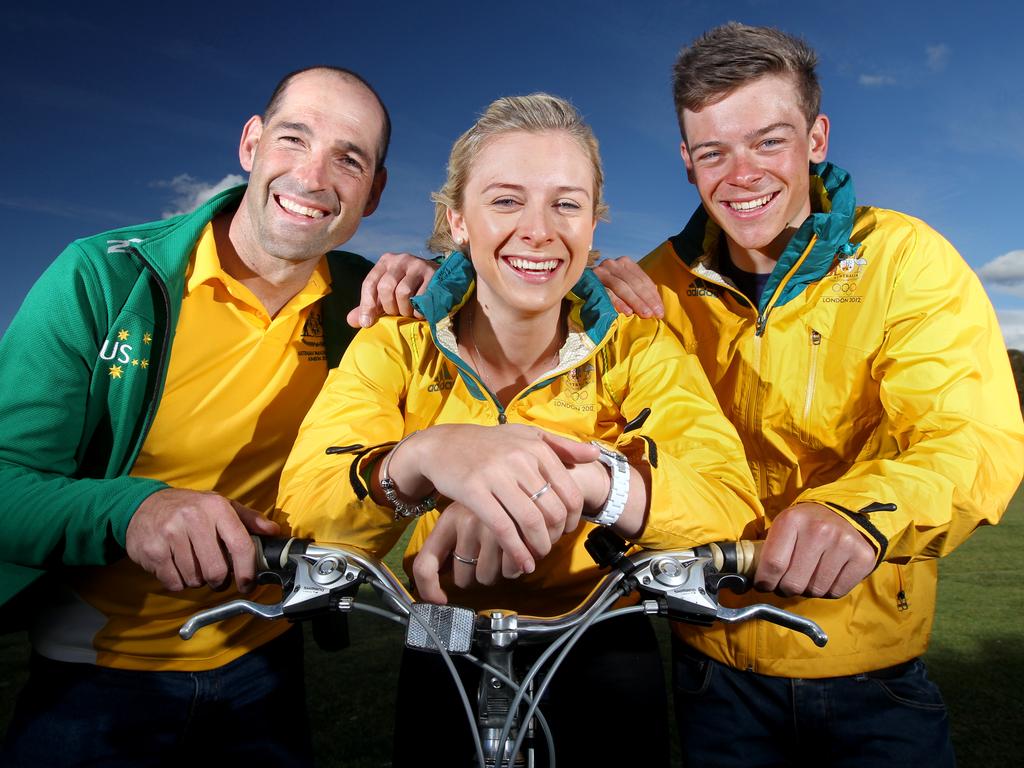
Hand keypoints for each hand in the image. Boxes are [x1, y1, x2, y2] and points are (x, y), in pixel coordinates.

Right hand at [125, 488, 279, 592]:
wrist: (142, 505)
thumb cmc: (189, 507)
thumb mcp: (220, 505)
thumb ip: (249, 519)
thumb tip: (274, 531)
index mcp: (216, 507)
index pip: (240, 546)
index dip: (247, 572)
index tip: (248, 584)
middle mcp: (194, 519)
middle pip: (217, 570)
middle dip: (220, 581)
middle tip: (217, 576)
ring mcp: (171, 534)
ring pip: (195, 579)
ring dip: (198, 580)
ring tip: (194, 564)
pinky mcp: (153, 551)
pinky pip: (174, 582)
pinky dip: (179, 582)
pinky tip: (177, 566)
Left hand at [346, 252, 437, 327]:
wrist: (439, 281)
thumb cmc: (409, 289)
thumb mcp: (387, 295)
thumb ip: (371, 306)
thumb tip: (351, 321)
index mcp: (386, 261)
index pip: (370, 283)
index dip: (366, 305)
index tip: (367, 323)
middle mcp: (401, 259)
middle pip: (386, 287)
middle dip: (389, 307)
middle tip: (396, 314)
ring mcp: (418, 265)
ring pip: (403, 292)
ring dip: (405, 309)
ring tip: (409, 312)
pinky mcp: (433, 274)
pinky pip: (421, 297)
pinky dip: (418, 310)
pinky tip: (420, 312)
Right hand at [388, 424, 597, 573]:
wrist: (443, 445)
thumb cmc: (488, 444)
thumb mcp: (526, 436)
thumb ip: (561, 446)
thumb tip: (596, 453)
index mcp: (536, 448)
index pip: (568, 492)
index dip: (572, 518)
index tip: (565, 530)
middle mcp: (519, 459)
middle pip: (552, 509)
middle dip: (555, 536)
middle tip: (550, 547)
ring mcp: (495, 475)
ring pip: (530, 520)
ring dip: (538, 547)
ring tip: (537, 557)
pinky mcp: (473, 491)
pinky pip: (502, 527)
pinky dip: (516, 550)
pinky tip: (521, 562)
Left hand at [413, 503, 527, 603]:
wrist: (519, 477)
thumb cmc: (490, 504)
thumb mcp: (464, 515)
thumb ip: (449, 547)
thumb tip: (438, 595)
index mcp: (448, 520)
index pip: (426, 565)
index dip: (429, 589)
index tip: (439, 600)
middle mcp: (467, 523)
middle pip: (464, 578)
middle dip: (476, 573)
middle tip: (486, 556)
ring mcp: (492, 527)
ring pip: (487, 577)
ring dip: (497, 571)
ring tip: (504, 552)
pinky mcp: (517, 533)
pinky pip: (510, 571)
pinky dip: (516, 568)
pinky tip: (519, 551)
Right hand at [592, 257, 663, 317]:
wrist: (578, 286)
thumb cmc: (605, 289)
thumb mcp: (624, 285)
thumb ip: (637, 290)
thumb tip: (655, 305)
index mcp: (624, 263)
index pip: (642, 279)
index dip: (653, 295)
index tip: (661, 311)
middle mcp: (612, 264)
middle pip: (633, 282)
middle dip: (646, 299)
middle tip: (655, 314)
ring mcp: (601, 272)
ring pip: (622, 287)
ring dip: (635, 302)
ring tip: (645, 314)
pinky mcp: (590, 282)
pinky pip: (606, 293)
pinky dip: (617, 302)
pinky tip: (627, 312)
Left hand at [754, 502, 875, 597]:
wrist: (846, 514)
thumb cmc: (807, 525)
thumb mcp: (784, 526)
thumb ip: (767, 549)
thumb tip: (743, 580)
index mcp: (792, 520)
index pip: (772, 564)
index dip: (765, 582)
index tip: (764, 585)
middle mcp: (818, 530)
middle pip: (793, 582)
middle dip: (785, 589)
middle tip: (787, 583)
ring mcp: (842, 543)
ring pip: (815, 590)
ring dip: (808, 590)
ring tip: (808, 575)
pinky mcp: (862, 557)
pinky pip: (837, 591)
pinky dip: (828, 591)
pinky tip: (827, 575)